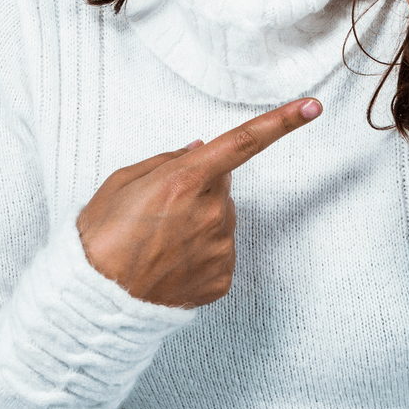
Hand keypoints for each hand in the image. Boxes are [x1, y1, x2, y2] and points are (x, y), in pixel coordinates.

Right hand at [76, 98, 322, 306]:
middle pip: (221, 185)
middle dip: (199, 188)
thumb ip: (167, 160)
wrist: (97, 303)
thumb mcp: (122, 182)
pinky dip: (200, 255)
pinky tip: (170, 263)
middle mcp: (211, 212)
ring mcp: (220, 247)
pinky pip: (220, 253)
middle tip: (159, 211)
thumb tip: (200, 149)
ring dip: (199, 223)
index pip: (244, 142)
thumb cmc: (100, 239)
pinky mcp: (223, 277)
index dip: (282, 121)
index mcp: (185, 180)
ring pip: (221, 220)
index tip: (312, 105)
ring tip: (159, 242)